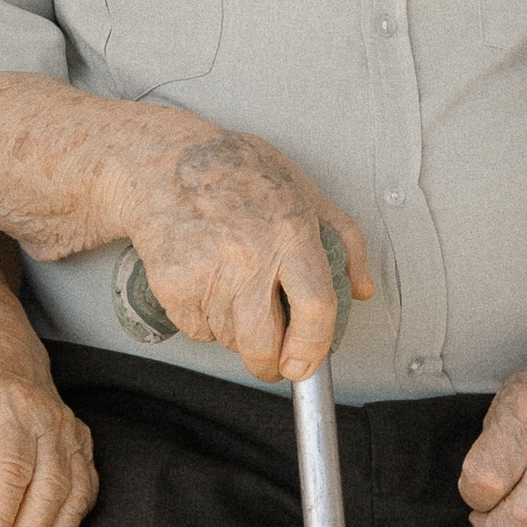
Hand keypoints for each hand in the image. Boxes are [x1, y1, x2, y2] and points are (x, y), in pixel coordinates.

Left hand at [0, 324, 97, 526]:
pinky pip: (87, 486)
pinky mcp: (81, 442)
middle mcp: (50, 421)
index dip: (3, 512)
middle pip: (49, 488)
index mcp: (14, 407)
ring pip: (74, 492)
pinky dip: (74, 519)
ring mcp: (70, 432)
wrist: (4, 344)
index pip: (13, 469)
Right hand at [120, 124, 373, 383]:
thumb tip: (362, 288)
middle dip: (271, 365)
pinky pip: (197, 330)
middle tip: (273, 359)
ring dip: (237, 334)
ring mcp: (207, 272)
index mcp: (290, 232)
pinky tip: (208, 286)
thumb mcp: (304, 189)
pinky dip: (205, 322)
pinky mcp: (172, 284)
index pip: (315, 308)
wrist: (164, 161)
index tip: (306, 364)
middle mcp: (248, 256)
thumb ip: (345, 239)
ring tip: (234, 293)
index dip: (313, 348)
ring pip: (229, 341)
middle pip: (264, 345)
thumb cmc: (235, 170)